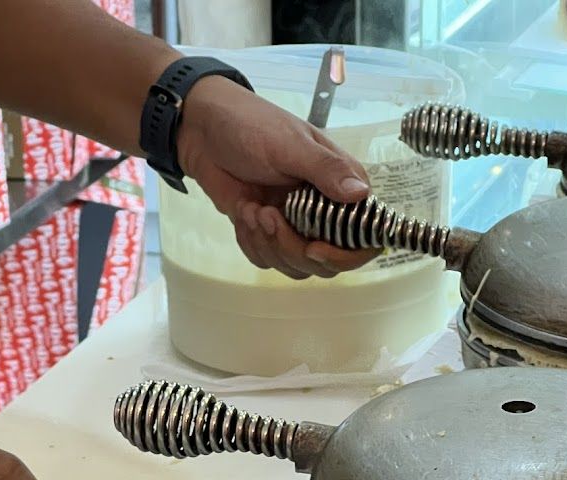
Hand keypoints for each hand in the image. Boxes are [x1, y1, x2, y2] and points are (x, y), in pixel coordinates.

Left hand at [178, 76, 374, 279]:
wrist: (204, 132)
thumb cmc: (251, 126)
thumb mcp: (289, 144)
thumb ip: (325, 170)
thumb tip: (361, 194)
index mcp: (341, 186)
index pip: (362, 236)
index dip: (344, 254)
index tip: (313, 248)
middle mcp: (324, 211)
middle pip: (325, 262)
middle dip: (292, 248)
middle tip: (267, 215)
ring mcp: (296, 226)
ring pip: (295, 266)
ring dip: (267, 244)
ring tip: (252, 208)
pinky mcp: (269, 235)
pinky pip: (267, 261)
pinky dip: (251, 242)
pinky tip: (244, 211)